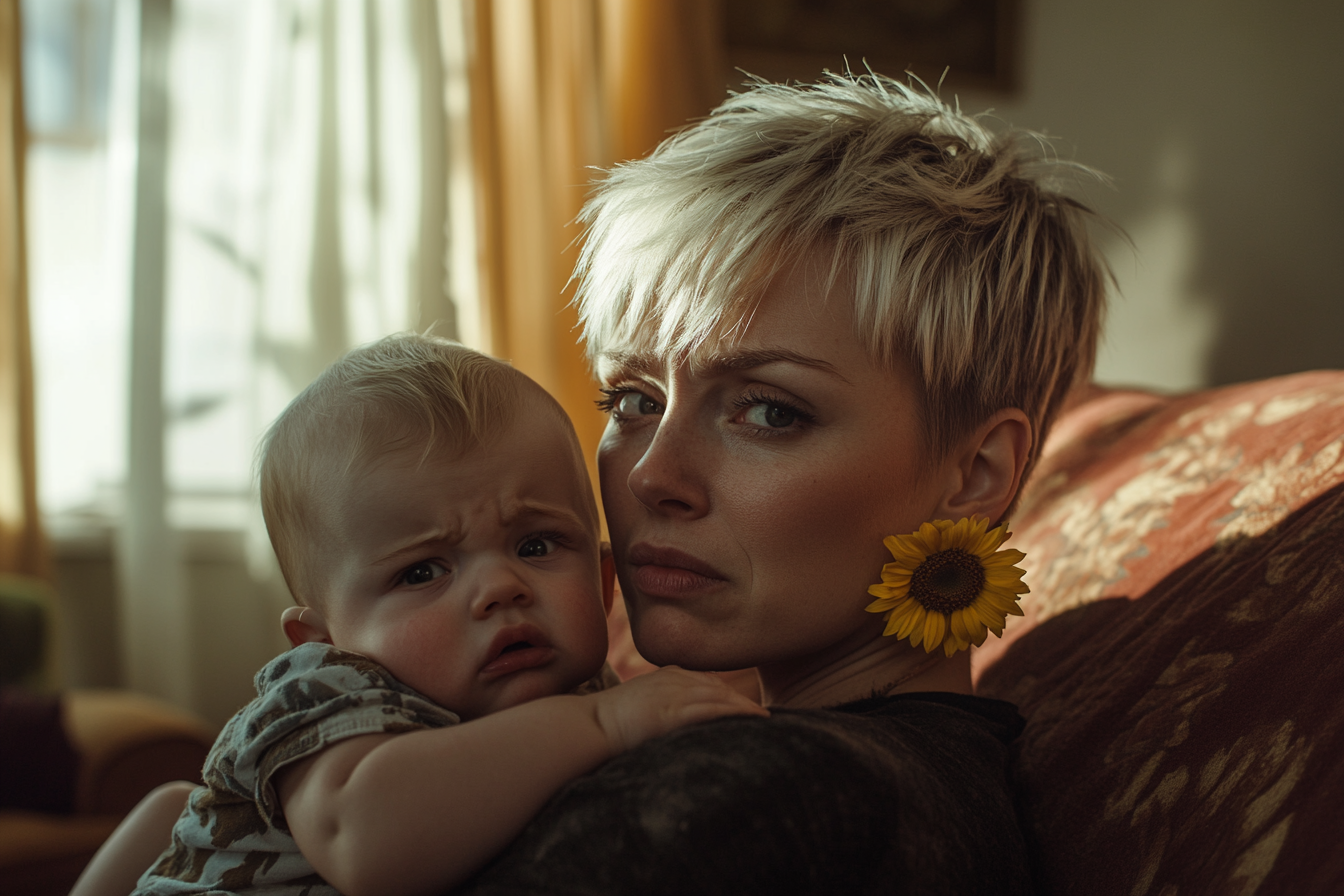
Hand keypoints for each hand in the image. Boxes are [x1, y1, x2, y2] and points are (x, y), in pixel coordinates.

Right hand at [591, 666, 769, 753]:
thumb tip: (663, 722)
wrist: (590, 725)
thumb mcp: (636, 704)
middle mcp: (672, 679)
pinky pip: (714, 708)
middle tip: (761, 713)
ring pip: (720, 695)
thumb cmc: (606, 721)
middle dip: (741, 698)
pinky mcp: (674, 710)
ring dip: (745, 706)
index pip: (704, 680)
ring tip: (764, 718)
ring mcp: (674, 693)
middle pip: (717, 686)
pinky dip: (736, 712)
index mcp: (663, 675)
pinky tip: (752, 719)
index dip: (725, 692)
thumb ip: (655, 706)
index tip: (741, 703)